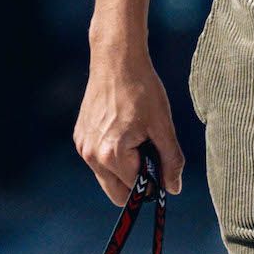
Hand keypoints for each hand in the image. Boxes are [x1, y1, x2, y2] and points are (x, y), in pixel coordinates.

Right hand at [75, 41, 184, 203]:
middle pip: (117, 193)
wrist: (116, 60)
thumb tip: (173, 188)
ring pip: (107, 178)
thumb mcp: (163, 125)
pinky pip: (98, 161)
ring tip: (138, 139)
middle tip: (152, 156)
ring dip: (124, 169)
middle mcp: (91, 156)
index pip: (136, 189)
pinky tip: (124, 130)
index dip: (154, 183)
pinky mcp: (80, 138)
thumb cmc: (142, 89)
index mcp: (112, 154)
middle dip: (137, 182)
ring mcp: (83, 147)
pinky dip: (113, 156)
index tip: (164, 167)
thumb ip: (170, 160)